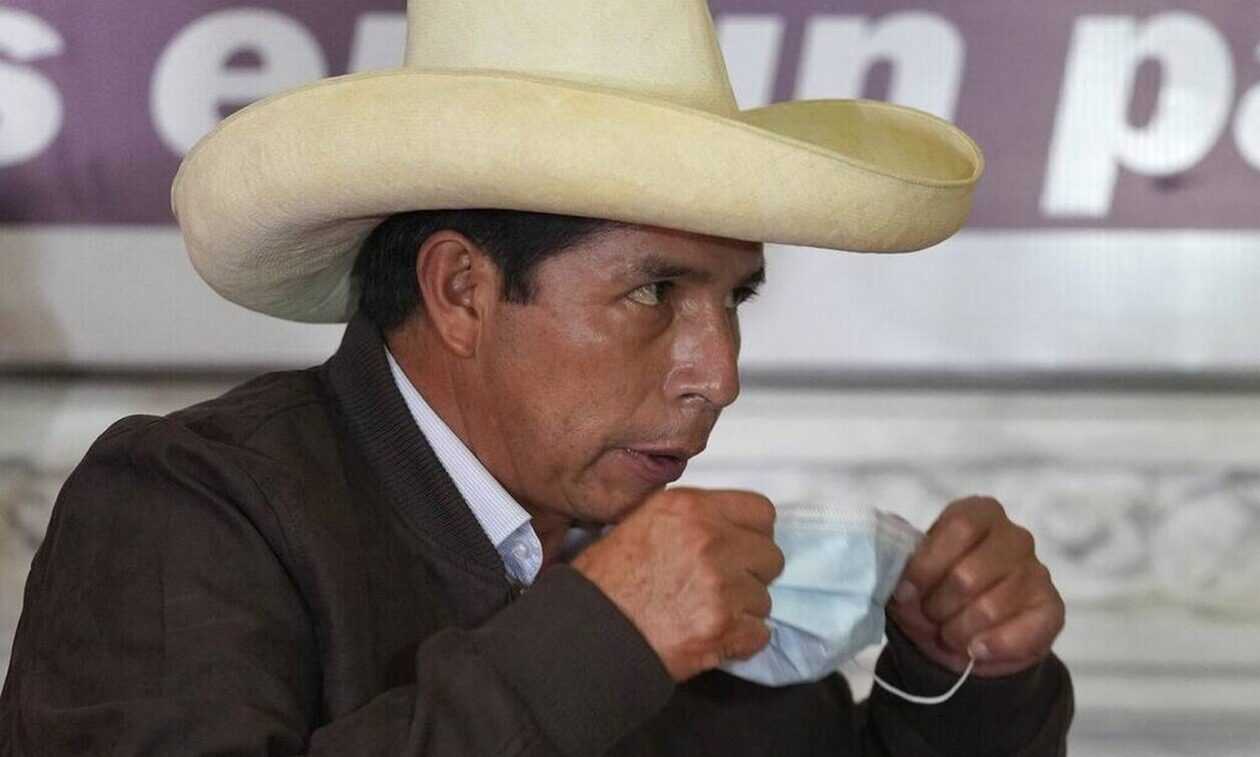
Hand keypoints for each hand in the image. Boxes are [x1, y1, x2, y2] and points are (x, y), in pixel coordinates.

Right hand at [571, 487, 784, 681]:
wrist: (591, 630)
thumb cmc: (607, 579)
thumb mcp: (642, 522)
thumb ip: (689, 518)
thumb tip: (724, 525)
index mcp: (690, 508)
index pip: (761, 511)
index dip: (753, 534)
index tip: (740, 548)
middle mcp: (710, 540)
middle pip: (770, 556)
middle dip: (751, 574)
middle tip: (722, 586)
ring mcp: (720, 585)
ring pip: (763, 598)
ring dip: (741, 610)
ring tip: (705, 613)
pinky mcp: (723, 627)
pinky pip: (759, 633)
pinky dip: (740, 640)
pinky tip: (712, 636)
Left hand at [887, 496, 1064, 677]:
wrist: (962, 634)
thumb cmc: (932, 591)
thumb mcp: (909, 574)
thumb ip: (898, 562)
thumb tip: (890, 561)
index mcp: (979, 513)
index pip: (960, 527)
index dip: (927, 565)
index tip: (905, 592)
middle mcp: (1015, 536)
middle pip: (969, 574)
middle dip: (938, 606)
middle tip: (928, 617)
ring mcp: (1037, 572)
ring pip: (990, 608)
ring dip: (958, 631)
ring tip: (948, 634)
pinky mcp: (1051, 609)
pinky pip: (1024, 632)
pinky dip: (990, 647)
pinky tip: (975, 649)